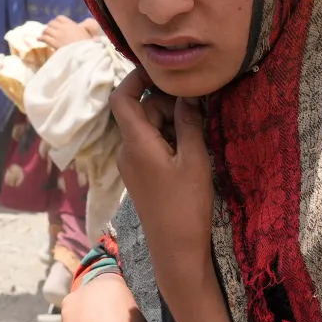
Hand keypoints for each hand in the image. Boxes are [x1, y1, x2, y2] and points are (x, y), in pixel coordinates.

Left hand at [41, 15, 91, 51]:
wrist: (83, 52)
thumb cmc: (87, 44)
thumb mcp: (85, 33)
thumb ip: (80, 29)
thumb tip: (79, 27)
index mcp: (71, 24)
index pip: (60, 18)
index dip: (56, 21)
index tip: (56, 24)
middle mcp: (63, 28)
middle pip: (52, 23)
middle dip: (49, 26)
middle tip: (49, 31)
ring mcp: (57, 35)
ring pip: (47, 30)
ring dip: (44, 32)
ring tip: (43, 35)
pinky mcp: (54, 43)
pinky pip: (44, 38)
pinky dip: (40, 38)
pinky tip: (39, 39)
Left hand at [109, 69, 215, 294]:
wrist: (176, 250)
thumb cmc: (187, 205)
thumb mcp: (194, 159)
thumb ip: (189, 123)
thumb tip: (187, 95)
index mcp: (135, 143)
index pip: (122, 98)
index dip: (136, 78)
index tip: (161, 71)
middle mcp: (127, 151)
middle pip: (140, 111)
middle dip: (167, 104)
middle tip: (199, 110)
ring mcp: (132, 165)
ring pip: (147, 129)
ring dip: (171, 123)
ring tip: (199, 132)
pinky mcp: (140, 177)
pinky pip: (150, 146)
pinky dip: (168, 139)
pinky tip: (191, 149)